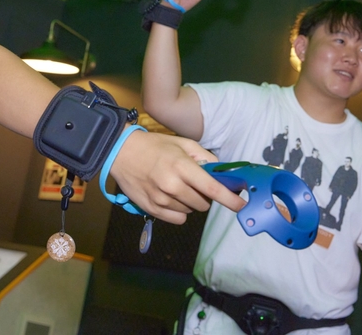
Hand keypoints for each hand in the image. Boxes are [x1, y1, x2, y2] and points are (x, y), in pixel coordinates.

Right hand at [108, 131, 245, 224]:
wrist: (120, 152)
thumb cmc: (153, 146)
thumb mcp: (181, 143)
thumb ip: (204, 156)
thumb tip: (221, 171)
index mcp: (181, 166)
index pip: (212, 189)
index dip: (230, 199)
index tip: (241, 205)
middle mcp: (172, 185)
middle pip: (203, 204)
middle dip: (204, 196)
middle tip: (195, 184)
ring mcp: (161, 199)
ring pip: (191, 212)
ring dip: (190, 202)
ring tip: (177, 187)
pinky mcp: (151, 208)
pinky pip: (178, 219)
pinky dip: (179, 212)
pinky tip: (171, 198)